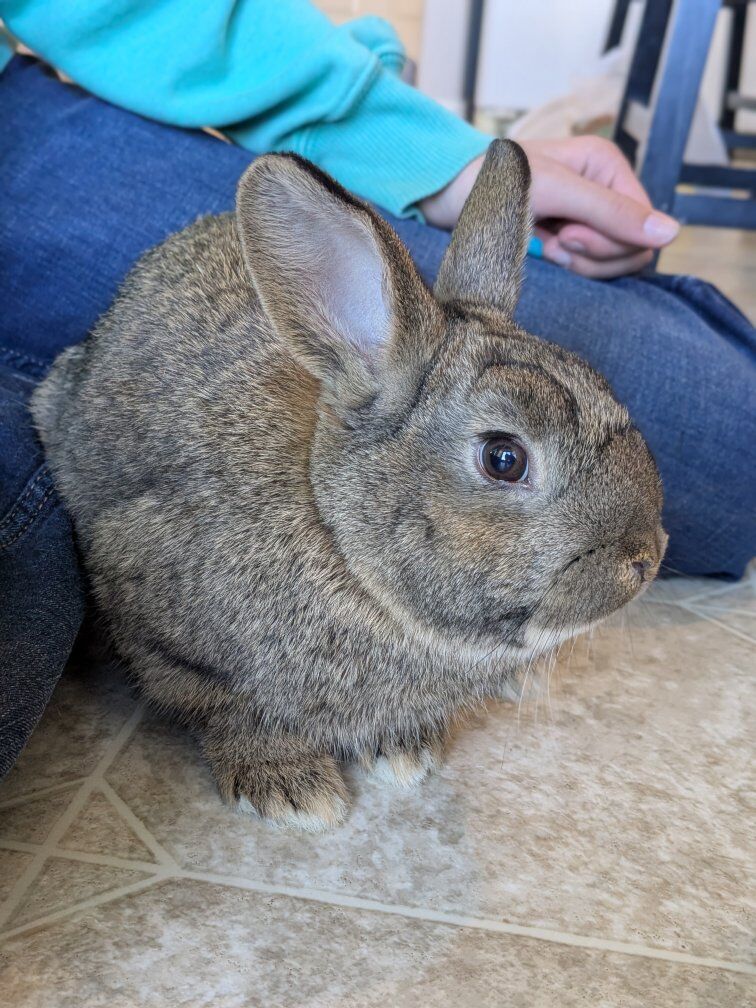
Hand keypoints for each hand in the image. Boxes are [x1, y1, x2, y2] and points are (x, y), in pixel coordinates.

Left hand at [420, 136, 678, 278]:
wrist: (448, 194)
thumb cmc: (496, 182)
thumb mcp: (558, 192)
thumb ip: (613, 213)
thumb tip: (671, 234)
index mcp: (608, 167)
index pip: (644, 227)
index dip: (609, 243)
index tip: (568, 235)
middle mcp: (604, 190)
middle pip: (631, 248)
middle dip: (592, 254)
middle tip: (555, 241)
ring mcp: (587, 217)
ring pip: (611, 263)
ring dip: (577, 262)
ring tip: (545, 243)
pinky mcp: (569, 238)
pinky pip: (588, 268)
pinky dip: (566, 266)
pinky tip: (542, 250)